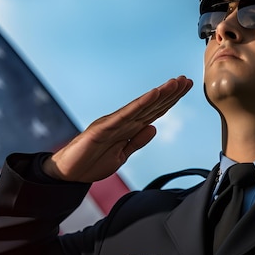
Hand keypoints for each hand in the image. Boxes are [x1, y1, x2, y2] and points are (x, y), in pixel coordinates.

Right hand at [43, 76, 192, 182]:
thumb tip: (153, 128)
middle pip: (151, 105)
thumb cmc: (91, 163)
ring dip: (159, 94)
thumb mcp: (121, 156)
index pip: (154, 112)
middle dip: (170, 93)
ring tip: (175, 83)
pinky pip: (124, 115)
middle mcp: (122, 121)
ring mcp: (112, 123)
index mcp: (127, 128)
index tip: (185, 88)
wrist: (67, 173)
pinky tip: (153, 94)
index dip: (170, 100)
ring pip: (141, 106)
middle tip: (186, 80)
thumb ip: (136, 142)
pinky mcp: (102, 128)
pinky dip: (139, 104)